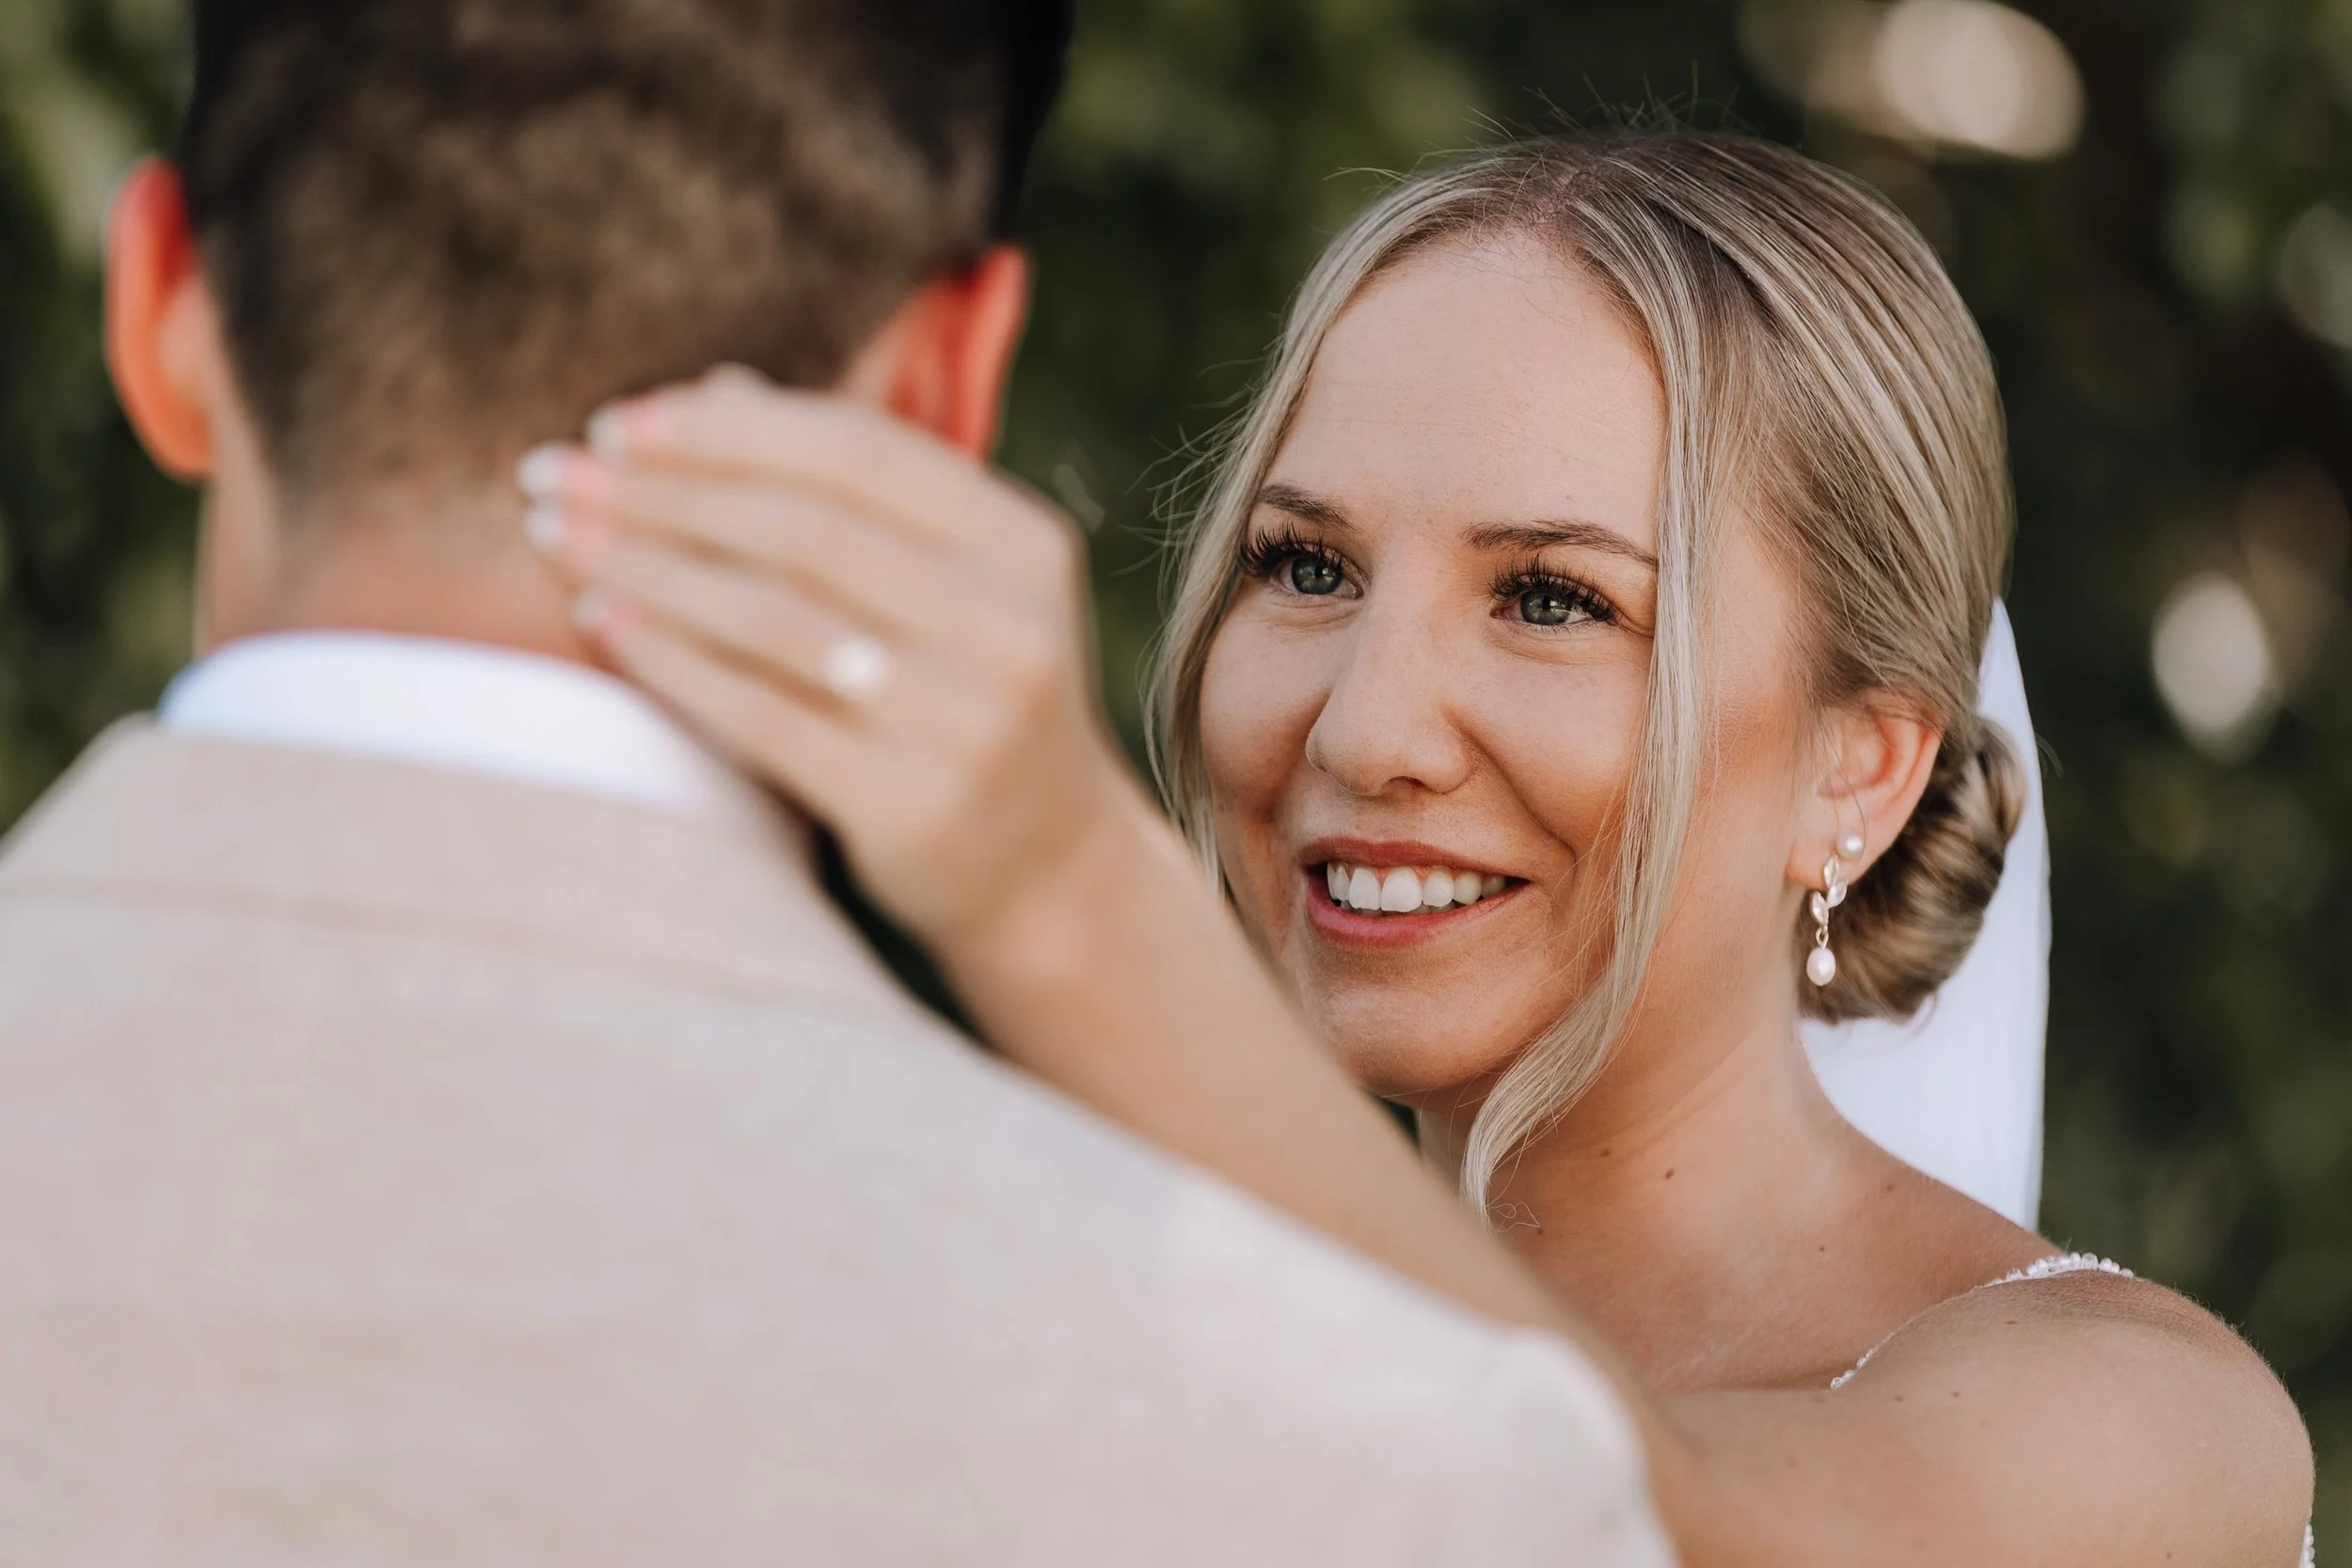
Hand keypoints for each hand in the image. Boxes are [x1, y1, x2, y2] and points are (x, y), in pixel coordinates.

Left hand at [516, 368, 1160, 967]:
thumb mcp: (943, 587)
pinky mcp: (911, 806)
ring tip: (555, 536)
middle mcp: (1009, 629)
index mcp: (1024, 546)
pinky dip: (671, 663)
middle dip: (663, 493)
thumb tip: (715, 388)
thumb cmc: (964, 701)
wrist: (1047, 873)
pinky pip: (762, 717)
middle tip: (554, 475)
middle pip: (806, 529)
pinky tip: (603, 622)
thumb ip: (846, 493)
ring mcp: (966, 724)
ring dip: (648, 568)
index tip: (615, 424)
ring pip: (775, 619)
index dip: (726, 431)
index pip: (858, 452)